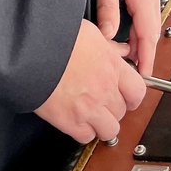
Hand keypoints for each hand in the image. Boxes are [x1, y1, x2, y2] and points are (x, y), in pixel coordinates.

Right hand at [34, 19, 144, 143]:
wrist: (32, 51)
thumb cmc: (57, 37)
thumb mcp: (90, 33)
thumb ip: (108, 47)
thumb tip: (119, 51)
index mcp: (112, 66)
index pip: (138, 91)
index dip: (133, 96)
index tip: (127, 95)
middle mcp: (105, 90)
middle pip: (123, 112)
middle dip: (114, 108)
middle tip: (103, 101)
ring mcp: (89, 108)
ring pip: (110, 130)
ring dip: (102, 124)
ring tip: (91, 114)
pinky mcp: (70, 122)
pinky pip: (86, 137)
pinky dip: (83, 132)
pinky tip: (76, 120)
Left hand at [92, 0, 159, 75]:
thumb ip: (107, 6)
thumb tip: (109, 34)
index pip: (148, 33)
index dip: (147, 56)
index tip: (144, 76)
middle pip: (151, 32)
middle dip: (144, 54)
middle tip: (132, 74)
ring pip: (149, 24)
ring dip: (141, 42)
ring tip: (127, 60)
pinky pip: (146, 15)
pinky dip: (140, 30)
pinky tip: (129, 37)